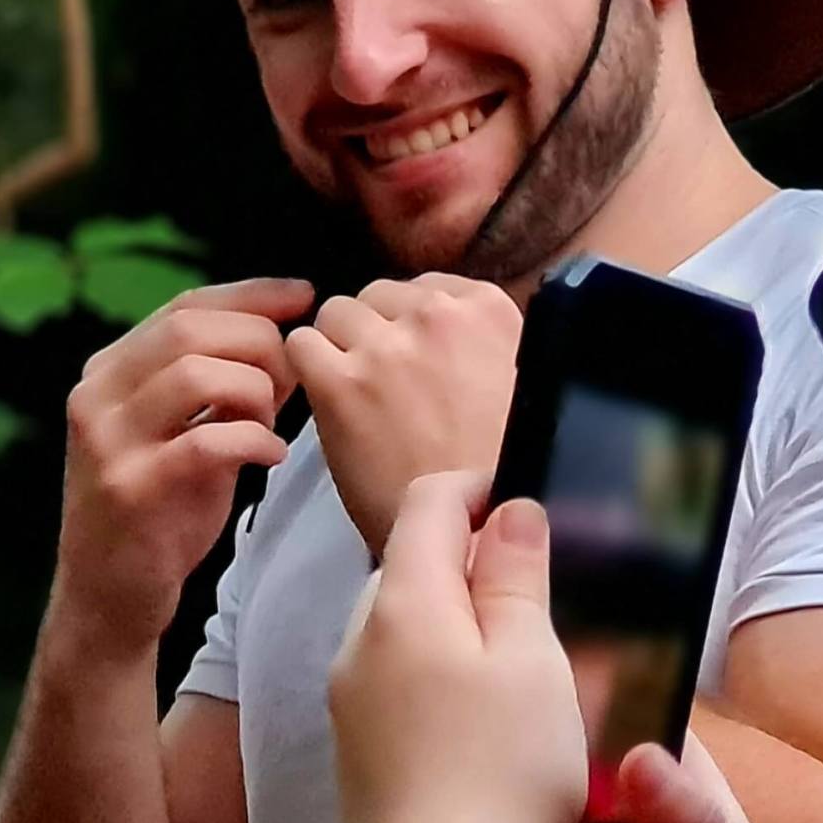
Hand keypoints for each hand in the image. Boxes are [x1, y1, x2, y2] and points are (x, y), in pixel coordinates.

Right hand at [55, 277, 311, 651]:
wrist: (112, 596)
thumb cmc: (163, 509)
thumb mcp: (190, 432)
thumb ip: (229, 385)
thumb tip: (293, 339)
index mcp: (110, 371)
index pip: (185, 305)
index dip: (251, 294)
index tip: (306, 294)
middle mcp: (97, 395)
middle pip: (191, 329)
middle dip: (260, 344)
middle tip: (293, 381)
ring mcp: (107, 441)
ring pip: (195, 373)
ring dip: (255, 392)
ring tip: (274, 425)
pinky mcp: (129, 488)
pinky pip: (206, 440)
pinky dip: (254, 441)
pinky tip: (269, 457)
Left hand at [286, 273, 522, 551]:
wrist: (472, 535)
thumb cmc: (498, 471)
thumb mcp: (521, 386)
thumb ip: (484, 345)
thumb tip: (450, 335)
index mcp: (491, 311)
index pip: (430, 287)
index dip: (414, 323)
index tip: (418, 357)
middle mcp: (440, 317)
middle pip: (380, 296)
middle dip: (377, 331)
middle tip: (383, 381)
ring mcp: (387, 347)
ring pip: (336, 313)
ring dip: (339, 348)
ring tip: (353, 394)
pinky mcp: (341, 382)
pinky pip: (301, 346)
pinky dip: (306, 370)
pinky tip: (327, 402)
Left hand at [328, 473, 587, 822]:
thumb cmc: (502, 770)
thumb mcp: (534, 657)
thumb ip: (517, 575)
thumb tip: (509, 512)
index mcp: (401, 601)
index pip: (427, 502)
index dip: (481, 489)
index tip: (533, 510)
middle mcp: (358, 639)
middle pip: (412, 562)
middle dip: (473, 559)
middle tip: (544, 593)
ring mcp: (348, 698)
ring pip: (404, 624)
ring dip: (459, 620)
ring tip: (524, 662)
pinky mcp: (356, 748)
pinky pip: (397, 679)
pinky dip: (441, 672)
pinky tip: (486, 718)